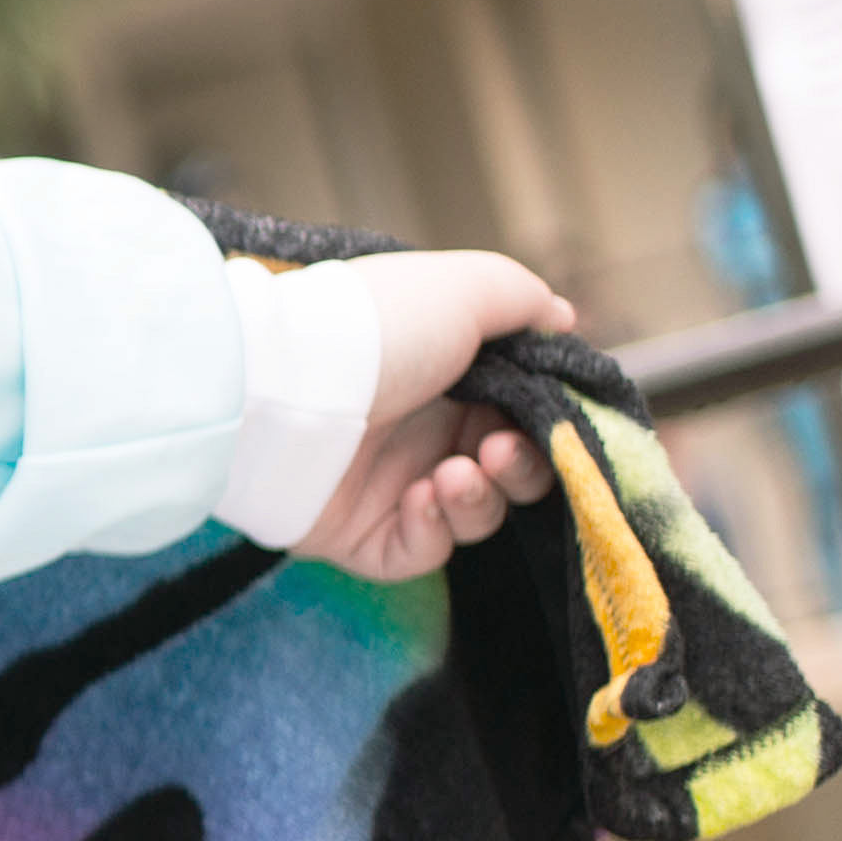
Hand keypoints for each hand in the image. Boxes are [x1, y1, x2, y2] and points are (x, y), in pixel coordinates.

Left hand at [298, 247, 575, 583]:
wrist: (280, 384)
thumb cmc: (374, 329)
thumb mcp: (463, 288)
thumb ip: (522, 301)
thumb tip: (561, 319)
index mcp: (450, 374)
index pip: (524, 414)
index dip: (550, 424)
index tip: (556, 420)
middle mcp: (422, 429)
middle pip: (511, 471)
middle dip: (523, 467)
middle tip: (499, 451)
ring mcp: (390, 484)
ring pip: (474, 515)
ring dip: (480, 499)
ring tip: (453, 474)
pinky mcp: (358, 533)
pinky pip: (420, 551)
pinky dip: (433, 532)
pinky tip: (421, 499)